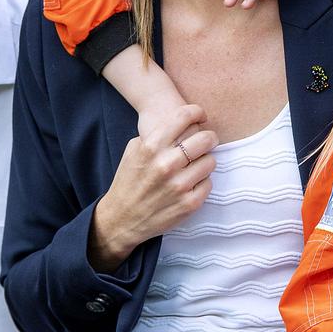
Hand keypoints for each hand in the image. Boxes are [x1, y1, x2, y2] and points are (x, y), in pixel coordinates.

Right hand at [90, 105, 217, 271]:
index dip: (197, 112)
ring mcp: (179, 185)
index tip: (201, 116)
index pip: (184, 116)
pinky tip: (191, 183)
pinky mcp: (189, 204)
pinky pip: (209, 183)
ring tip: (196, 165)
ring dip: (206, 161)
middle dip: (209, 137)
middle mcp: (166, 164)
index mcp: (151, 147)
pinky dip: (202, 181)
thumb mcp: (134, 150)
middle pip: (205, 138)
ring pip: (211, 161)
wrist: (121, 218)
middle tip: (207, 140)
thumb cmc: (128, 181)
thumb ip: (156, 135)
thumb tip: (183, 123)